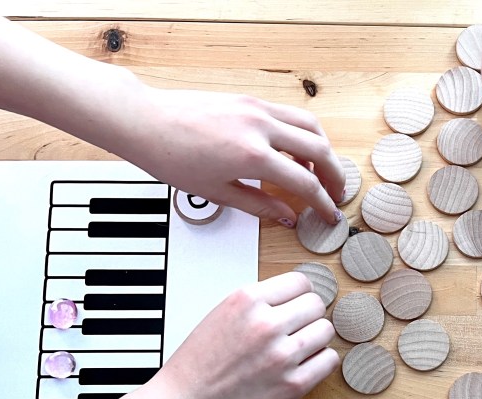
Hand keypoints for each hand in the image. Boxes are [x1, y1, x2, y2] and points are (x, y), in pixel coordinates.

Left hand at [124, 86, 345, 224]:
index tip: (329, 215)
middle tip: (335, 194)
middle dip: (334, 175)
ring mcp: (257, 109)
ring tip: (319, 171)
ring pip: (311, 125)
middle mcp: (261, 127)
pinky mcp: (251, 100)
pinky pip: (290, 115)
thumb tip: (287, 216)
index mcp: (253, 156)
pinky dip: (303, 133)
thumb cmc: (172, 156)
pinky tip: (295, 150)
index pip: (305, 182)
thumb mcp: (218, 192)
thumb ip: (260, 206)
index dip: (323, 203)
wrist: (146, 122)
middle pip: (319, 149)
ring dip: (323, 150)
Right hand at [155, 272, 338, 398]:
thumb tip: (297, 294)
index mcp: (247, 300)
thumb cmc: (201, 362)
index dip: (300, 294)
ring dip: (316, 338)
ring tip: (297, 347)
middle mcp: (266, 324)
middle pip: (316, 305)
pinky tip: (305, 364)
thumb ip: (259, 302)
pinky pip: (329, 360)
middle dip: (309, 315)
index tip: (297, 304)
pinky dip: (321, 360)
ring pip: (326, 331)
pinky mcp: (293, 384)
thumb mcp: (223, 313)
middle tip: (296, 328)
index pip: (300, 282)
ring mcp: (282, 355)